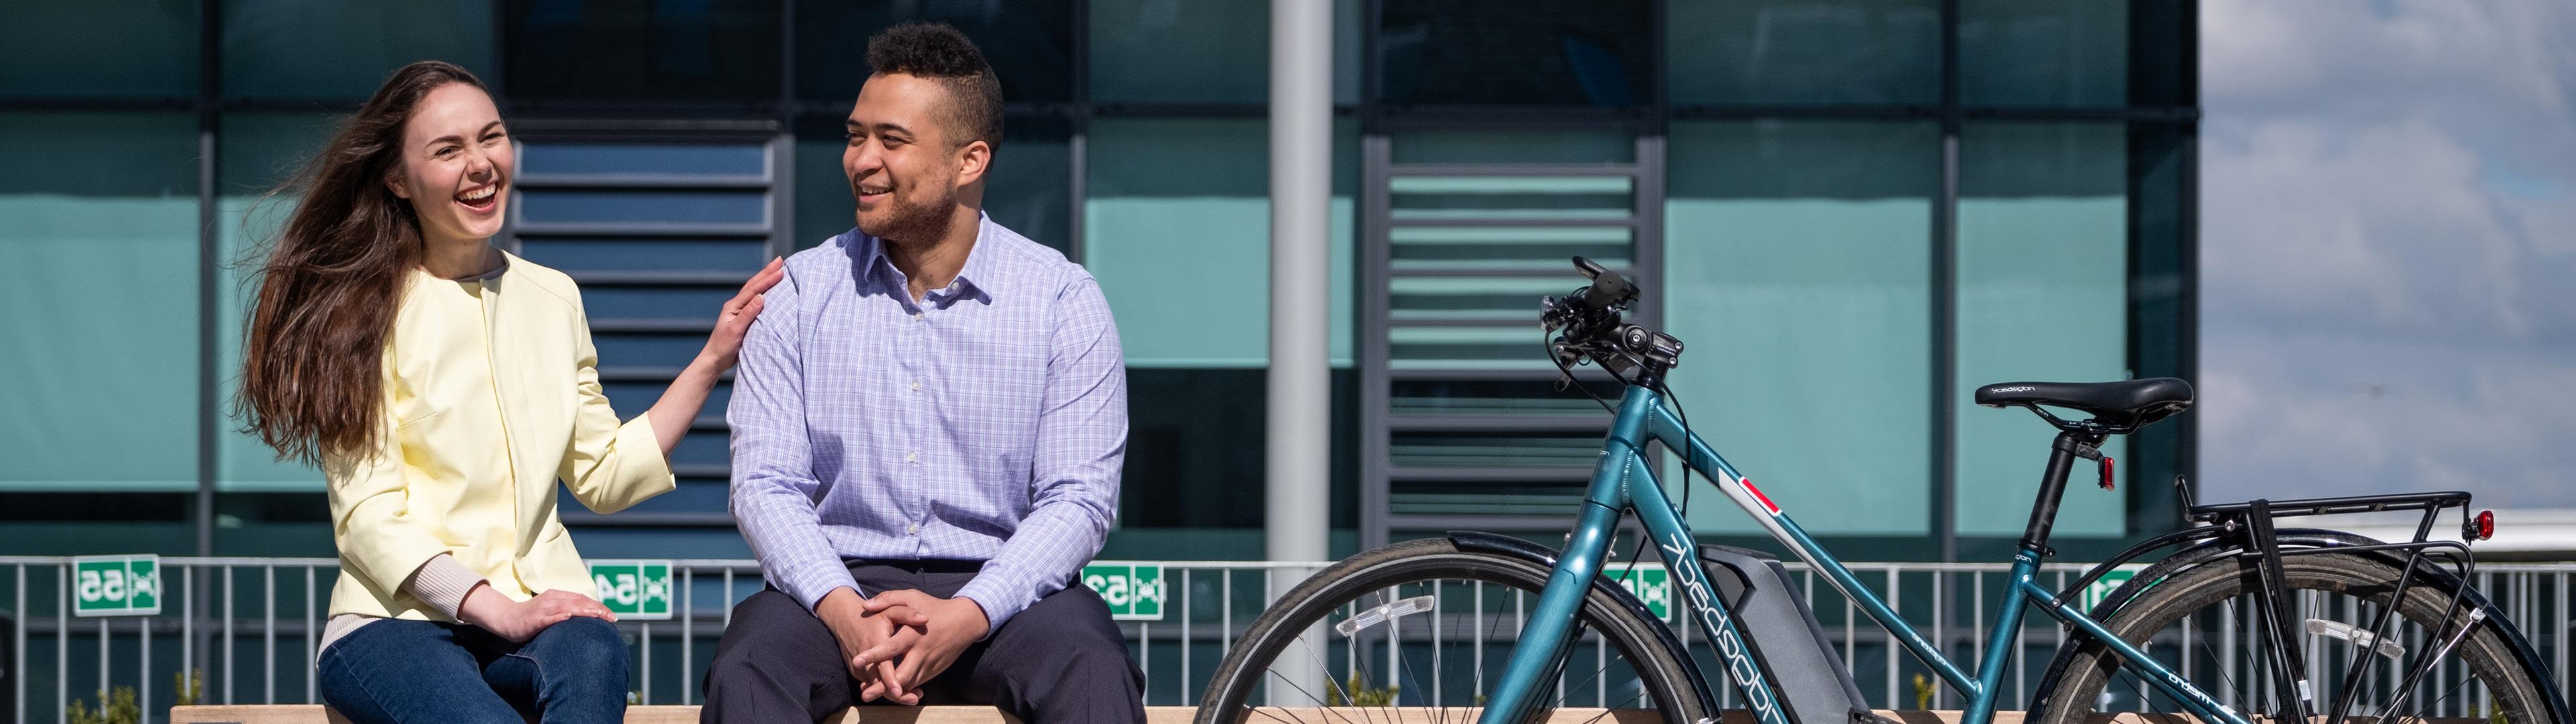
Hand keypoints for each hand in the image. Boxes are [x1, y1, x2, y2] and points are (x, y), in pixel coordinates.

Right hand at [456, 586, 614, 643]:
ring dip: (584, 611)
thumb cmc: (532, 617)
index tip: (612, 616)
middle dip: (597, 609)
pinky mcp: (534, 619)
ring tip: (598, 615)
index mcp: (558, 596)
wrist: (506, 619)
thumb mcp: (553, 610)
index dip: (599, 607)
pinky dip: (558, 617)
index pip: (583, 600)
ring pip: (567, 607)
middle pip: (579, 602)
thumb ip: (568, 610)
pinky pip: (548, 617)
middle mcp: (553, 599)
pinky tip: (568, 617)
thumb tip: (588, 616)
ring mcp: (543, 609)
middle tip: (612, 618)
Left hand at [700, 257, 785, 369]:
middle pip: (753, 285)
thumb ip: (748, 313)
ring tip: (776, 269)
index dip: (768, 279)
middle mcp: (736, 306)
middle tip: (780, 260)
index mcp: (733, 306)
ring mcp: (739, 311)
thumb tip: (761, 297)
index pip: (754, 289)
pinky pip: (755, 301)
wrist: (715, 360)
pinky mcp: (743, 318)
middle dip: (767, 272)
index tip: (781, 270)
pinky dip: (763, 291)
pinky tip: (769, 290)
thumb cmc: (723, 347)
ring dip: (765, 279)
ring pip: (754, 290)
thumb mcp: (736, 330)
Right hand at [815, 588, 927, 700]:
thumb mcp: (890, 610)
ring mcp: (858, 667)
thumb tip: (926, 618)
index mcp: (873, 642)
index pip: (882, 666)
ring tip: (914, 697)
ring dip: (892, 693)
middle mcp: (863, 659)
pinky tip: (902, 690)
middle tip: (915, 699)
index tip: (901, 691)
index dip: (890, 680)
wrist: (845, 619)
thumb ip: (908, 613)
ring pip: (875, 686)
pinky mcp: (857, 672)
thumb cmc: (873, 615)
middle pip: (878, 683)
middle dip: (895, 694)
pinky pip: (872, 684)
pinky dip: (884, 688)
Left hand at [857, 590, 989, 704]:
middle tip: (865, 693)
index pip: (891, 647)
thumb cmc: (935, 607)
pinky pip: (916, 684)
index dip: (874, 655)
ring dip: (890, 692)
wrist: (965, 622)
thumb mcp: (912, 597)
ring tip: (871, 694)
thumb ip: (888, 599)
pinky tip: (888, 690)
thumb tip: (865, 605)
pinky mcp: (933, 671)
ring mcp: (928, 664)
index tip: (857, 660)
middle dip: (883, 686)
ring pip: (909, 684)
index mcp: (914, 634)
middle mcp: (921, 652)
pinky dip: (902, 688)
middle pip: (902, 675)